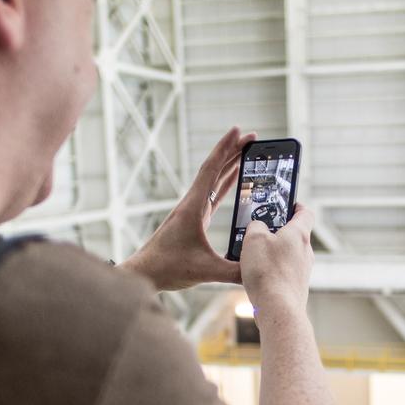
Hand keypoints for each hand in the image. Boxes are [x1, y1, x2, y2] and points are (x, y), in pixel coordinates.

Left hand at [122, 126, 254, 290]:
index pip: (212, 169)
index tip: (239, 130)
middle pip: (215, 169)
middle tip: (252, 137)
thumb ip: (234, 271)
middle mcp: (192, 204)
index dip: (226, 148)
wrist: (144, 274)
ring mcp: (192, 211)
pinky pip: (213, 195)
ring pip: (214, 180)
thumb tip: (259, 269)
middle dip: (233, 151)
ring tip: (247, 152)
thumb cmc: (168, 268)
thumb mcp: (205, 270)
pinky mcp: (193, 220)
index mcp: (193, 207)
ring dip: (230, 165)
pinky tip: (234, 179)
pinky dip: (225, 183)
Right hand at [240, 204, 313, 320]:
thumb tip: (258, 228)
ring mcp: (303, 271)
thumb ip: (256, 227)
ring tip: (252, 256)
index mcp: (299, 234)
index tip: (287, 203)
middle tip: (259, 231)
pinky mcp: (296, 287)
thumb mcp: (253, 239)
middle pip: (295, 235)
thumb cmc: (267, 272)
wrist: (277, 309)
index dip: (296, 205)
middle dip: (277, 231)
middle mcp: (306, 252)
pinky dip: (271, 271)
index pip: (305, 213)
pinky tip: (255, 277)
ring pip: (287, 255)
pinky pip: (283, 272)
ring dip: (272, 253)